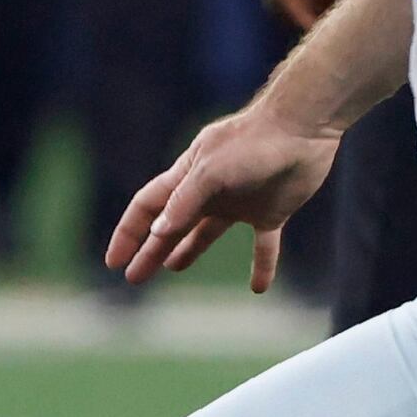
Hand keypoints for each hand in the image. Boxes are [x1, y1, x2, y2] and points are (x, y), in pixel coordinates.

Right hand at [105, 101, 343, 291]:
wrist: (302, 128)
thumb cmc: (253, 143)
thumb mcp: (211, 171)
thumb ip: (185, 201)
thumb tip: (157, 232)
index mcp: (188, 176)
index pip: (148, 208)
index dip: (128, 234)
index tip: (114, 262)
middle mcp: (209, 191)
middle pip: (171, 226)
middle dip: (150, 251)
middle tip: (134, 278)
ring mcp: (240, 201)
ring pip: (206, 233)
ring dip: (188, 251)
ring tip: (173, 269)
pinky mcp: (271, 211)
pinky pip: (264, 245)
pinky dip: (261, 266)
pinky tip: (258, 288)